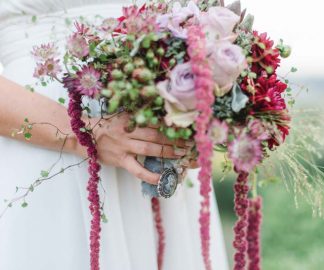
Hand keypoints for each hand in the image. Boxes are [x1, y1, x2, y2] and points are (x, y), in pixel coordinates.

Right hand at [74, 113, 193, 184]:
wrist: (83, 134)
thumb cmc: (107, 125)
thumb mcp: (123, 115)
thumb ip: (140, 116)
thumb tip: (163, 118)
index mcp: (131, 118)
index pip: (156, 122)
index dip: (172, 127)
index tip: (187, 130)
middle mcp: (129, 131)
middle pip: (157, 135)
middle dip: (176, 140)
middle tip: (192, 144)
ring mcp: (124, 146)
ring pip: (150, 149)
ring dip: (168, 152)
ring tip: (183, 155)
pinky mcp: (120, 160)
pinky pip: (137, 169)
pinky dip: (150, 175)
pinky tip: (163, 178)